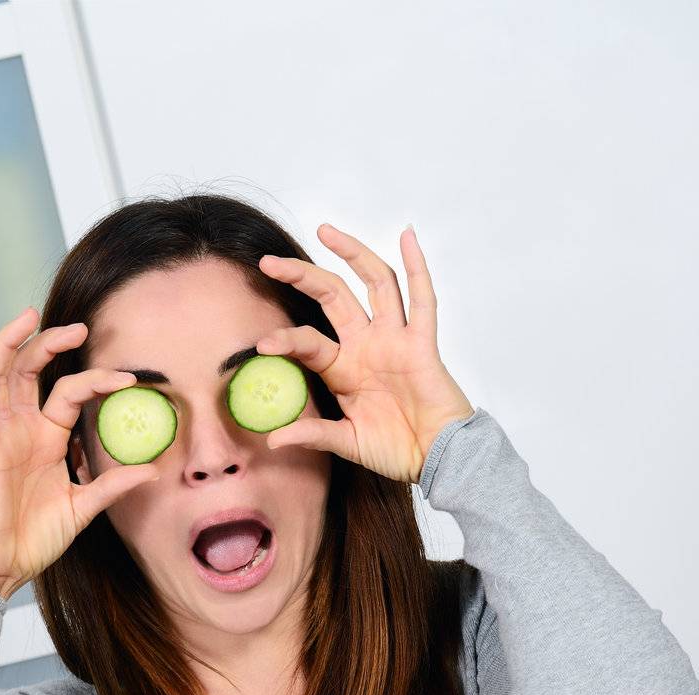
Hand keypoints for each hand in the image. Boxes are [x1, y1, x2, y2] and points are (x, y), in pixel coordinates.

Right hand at [0, 309, 160, 596]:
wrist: (3, 567)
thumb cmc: (36, 540)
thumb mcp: (83, 507)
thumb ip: (112, 484)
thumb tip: (153, 470)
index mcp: (47, 438)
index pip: (69, 393)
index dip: (96, 381)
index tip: (128, 379)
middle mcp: (21, 429)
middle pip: (31, 371)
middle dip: (51, 344)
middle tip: (80, 330)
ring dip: (11, 343)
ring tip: (30, 316)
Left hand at [255, 223, 473, 484]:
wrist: (437, 459)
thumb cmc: (396, 450)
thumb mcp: (348, 443)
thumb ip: (314, 435)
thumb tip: (273, 439)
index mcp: (344, 369)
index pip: (309, 342)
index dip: (286, 340)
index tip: (261, 344)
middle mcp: (367, 346)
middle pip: (333, 296)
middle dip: (302, 276)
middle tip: (269, 262)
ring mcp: (395, 340)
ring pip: (375, 284)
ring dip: (353, 254)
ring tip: (325, 231)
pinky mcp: (422, 343)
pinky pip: (422, 299)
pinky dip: (416, 266)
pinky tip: (406, 236)